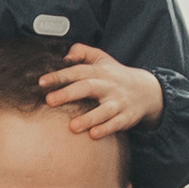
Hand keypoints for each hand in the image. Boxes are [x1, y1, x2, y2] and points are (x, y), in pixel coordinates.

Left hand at [41, 44, 164, 140]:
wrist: (147, 91)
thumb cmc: (116, 76)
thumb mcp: (102, 58)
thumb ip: (82, 52)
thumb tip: (64, 55)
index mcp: (99, 71)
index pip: (77, 71)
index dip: (59, 76)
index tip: (41, 82)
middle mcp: (108, 85)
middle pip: (87, 87)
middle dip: (68, 93)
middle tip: (49, 100)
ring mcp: (118, 102)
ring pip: (104, 110)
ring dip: (88, 118)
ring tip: (73, 126)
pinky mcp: (126, 117)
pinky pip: (116, 123)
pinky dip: (106, 129)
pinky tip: (93, 135)